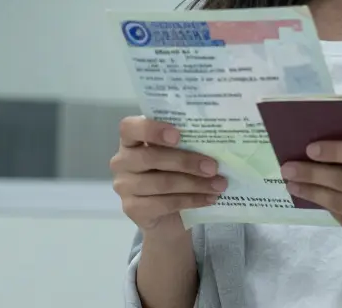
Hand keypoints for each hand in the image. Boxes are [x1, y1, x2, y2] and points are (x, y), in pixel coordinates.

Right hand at [110, 116, 226, 233]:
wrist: (167, 215)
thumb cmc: (173, 173)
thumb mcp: (177, 153)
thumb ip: (186, 142)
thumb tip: (217, 137)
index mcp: (130, 139)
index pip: (129, 128)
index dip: (151, 129)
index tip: (178, 134)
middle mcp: (122, 161)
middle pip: (150, 157)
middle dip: (185, 161)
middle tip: (213, 166)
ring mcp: (124, 186)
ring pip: (161, 183)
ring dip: (194, 184)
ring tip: (219, 184)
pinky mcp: (133, 209)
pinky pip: (165, 204)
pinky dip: (191, 200)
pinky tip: (209, 198)